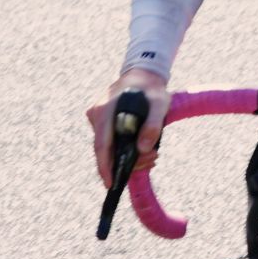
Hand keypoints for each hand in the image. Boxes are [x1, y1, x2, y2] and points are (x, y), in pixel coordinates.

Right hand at [87, 69, 170, 186]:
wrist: (143, 75)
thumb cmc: (151, 88)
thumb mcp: (159, 103)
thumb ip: (153, 125)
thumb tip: (143, 149)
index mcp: (106, 109)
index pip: (102, 144)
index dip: (105, 166)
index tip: (111, 183)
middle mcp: (97, 114)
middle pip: (106, 150)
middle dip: (126, 163)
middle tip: (151, 161)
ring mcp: (97, 118)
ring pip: (109, 147)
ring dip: (129, 156)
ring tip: (153, 155)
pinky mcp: (102, 121)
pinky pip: (110, 141)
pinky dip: (125, 149)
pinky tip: (144, 151)